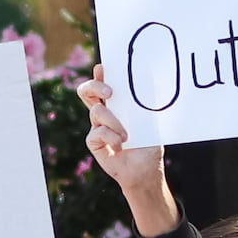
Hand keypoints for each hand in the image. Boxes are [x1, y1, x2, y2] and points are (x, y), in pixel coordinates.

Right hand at [78, 77, 179, 231]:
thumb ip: (145, 103)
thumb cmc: (149, 143)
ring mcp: (97, 126)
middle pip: (87, 92)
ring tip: (126, 135)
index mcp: (117, 104)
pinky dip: (111, 137)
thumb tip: (151, 81)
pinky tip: (121, 145)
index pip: (104, 83)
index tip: (103, 67)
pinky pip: (97, 133)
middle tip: (110, 93)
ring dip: (113, 121)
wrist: (145, 170)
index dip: (100, 74)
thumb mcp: (150, 120)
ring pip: (96, 111)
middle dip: (95, 86)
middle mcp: (104, 112)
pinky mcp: (94, 142)